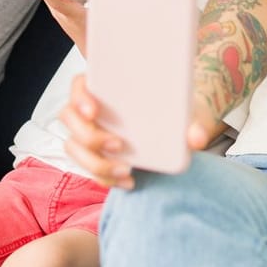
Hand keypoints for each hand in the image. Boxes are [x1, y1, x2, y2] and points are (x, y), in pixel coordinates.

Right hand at [61, 73, 212, 188]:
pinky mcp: (97, 154)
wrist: (178, 126)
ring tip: (125, 170)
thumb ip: (195, 122)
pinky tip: (128, 182)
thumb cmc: (177, 109)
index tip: (94, 110)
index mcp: (105, 86)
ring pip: (74, 147)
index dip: (80, 97)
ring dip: (95, 162)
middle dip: (89, 136)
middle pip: (69, 118)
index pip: (80, 85)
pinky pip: (89, 169)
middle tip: (118, 145)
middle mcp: (91, 108)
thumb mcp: (190, 110)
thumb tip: (197, 138)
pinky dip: (105, 178)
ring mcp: (90, 132)